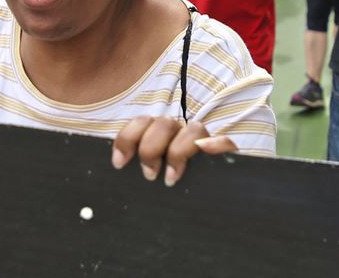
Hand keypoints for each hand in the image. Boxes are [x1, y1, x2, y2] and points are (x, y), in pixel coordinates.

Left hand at [111, 116, 235, 186]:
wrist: (203, 216)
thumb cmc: (163, 198)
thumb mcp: (143, 185)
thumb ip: (132, 172)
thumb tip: (115, 168)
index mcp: (157, 136)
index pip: (141, 123)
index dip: (127, 138)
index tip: (119, 163)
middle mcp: (179, 135)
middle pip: (163, 123)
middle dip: (151, 148)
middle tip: (149, 175)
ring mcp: (202, 143)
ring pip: (192, 129)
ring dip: (178, 152)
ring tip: (171, 178)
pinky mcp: (223, 155)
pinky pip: (223, 142)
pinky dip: (215, 145)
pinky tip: (205, 153)